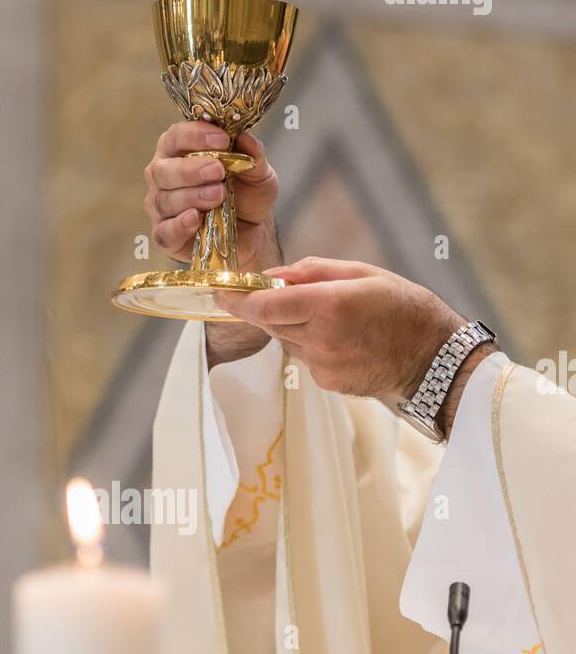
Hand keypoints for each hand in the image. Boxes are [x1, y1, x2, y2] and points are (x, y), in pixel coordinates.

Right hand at [144, 121, 279, 270]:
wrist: (252, 231)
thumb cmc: (246, 195)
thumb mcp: (258, 173)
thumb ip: (253, 155)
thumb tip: (245, 137)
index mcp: (178, 151)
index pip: (176, 136)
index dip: (195, 135)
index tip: (222, 140)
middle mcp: (163, 176)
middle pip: (163, 170)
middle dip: (190, 169)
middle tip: (218, 171)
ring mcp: (161, 208)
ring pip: (165, 200)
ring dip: (193, 196)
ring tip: (219, 195)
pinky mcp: (166, 236)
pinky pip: (164, 232)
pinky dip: (179, 225)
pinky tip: (195, 218)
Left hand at [215, 257, 492, 434]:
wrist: (434, 359)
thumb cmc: (404, 308)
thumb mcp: (363, 273)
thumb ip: (313, 271)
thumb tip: (273, 274)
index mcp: (329, 305)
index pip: (265, 305)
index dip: (237, 300)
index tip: (220, 293)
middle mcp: (320, 338)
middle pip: (272, 322)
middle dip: (269, 307)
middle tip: (281, 293)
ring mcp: (322, 365)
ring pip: (288, 340)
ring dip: (295, 325)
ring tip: (332, 316)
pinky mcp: (327, 383)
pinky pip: (306, 358)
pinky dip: (313, 345)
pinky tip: (343, 339)